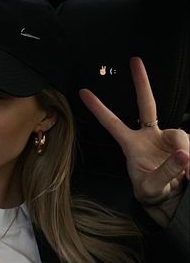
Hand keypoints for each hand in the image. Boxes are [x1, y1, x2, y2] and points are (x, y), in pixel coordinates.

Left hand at [79, 57, 189, 227]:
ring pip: (179, 135)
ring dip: (185, 151)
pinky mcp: (182, 144)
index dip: (99, 109)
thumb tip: (183, 155)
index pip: (113, 124)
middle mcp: (148, 136)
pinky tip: (189, 171)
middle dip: (141, 83)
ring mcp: (166, 138)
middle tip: (135, 61)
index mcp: (132, 145)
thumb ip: (166, 173)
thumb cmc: (152, 192)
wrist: (169, 200)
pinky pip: (189, 145)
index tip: (83, 93)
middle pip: (147, 105)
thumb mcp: (154, 188)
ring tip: (187, 173)